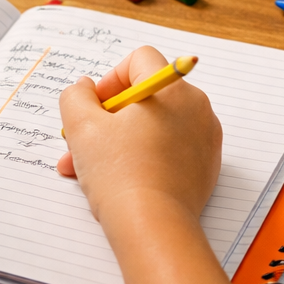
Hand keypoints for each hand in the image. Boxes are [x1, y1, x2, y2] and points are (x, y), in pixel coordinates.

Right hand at [57, 46, 221, 221]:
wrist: (153, 224)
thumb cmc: (119, 174)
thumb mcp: (82, 128)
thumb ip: (76, 96)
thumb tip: (84, 87)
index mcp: (172, 89)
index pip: (140, 59)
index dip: (110, 78)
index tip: (94, 107)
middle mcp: (196, 106)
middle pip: (146, 97)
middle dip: (108, 118)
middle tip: (82, 141)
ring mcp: (205, 136)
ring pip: (155, 125)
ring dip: (119, 141)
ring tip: (87, 169)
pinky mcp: (206, 164)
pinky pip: (171, 148)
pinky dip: (144, 156)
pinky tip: (117, 179)